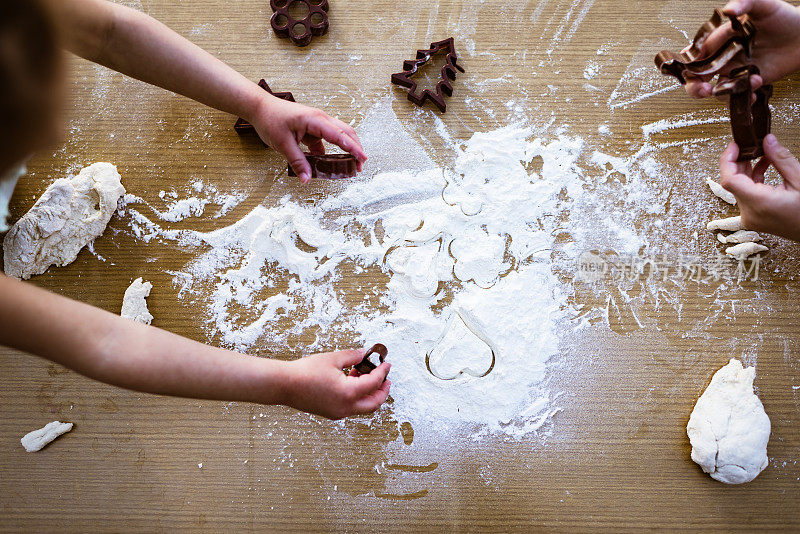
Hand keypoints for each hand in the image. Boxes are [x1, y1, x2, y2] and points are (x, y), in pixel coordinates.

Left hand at [250, 96, 366, 183]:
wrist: (259, 107)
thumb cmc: (270, 119)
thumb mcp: (282, 144)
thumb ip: (298, 162)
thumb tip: (307, 179)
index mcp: (315, 120)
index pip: (340, 135)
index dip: (353, 148)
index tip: (363, 159)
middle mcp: (320, 119)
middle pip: (346, 132)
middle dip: (356, 148)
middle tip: (360, 165)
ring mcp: (317, 123)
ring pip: (337, 136)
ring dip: (345, 149)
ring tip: (349, 165)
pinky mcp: (312, 128)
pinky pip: (325, 140)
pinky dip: (329, 151)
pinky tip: (326, 163)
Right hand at [280, 349, 390, 419]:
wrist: (284, 384)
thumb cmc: (305, 372)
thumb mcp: (333, 358)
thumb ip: (352, 356)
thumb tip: (363, 355)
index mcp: (348, 393)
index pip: (374, 384)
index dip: (382, 372)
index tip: (386, 364)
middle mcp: (345, 407)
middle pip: (373, 403)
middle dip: (382, 391)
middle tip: (386, 379)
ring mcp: (338, 412)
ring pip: (362, 406)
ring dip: (368, 392)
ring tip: (363, 374)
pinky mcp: (330, 412)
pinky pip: (350, 406)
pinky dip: (356, 396)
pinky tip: (350, 381)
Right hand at [685, 0, 799, 97]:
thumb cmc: (783, 17)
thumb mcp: (763, 6)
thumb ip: (745, 3)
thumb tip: (728, 9)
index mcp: (719, 39)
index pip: (695, 54)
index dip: (687, 64)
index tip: (690, 70)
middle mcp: (723, 57)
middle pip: (697, 77)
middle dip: (695, 87)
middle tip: (704, 90)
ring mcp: (734, 71)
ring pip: (716, 89)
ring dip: (725, 93)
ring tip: (746, 84)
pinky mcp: (748, 82)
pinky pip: (737, 95)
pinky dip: (743, 98)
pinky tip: (754, 92)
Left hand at [719, 135, 799, 240]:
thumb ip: (781, 159)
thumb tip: (767, 141)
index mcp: (760, 204)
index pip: (729, 180)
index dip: (727, 160)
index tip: (734, 146)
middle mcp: (750, 213)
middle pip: (732, 183)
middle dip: (739, 162)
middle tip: (748, 146)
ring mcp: (751, 217)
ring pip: (739, 188)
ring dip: (747, 169)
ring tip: (761, 154)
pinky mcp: (755, 218)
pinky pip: (746, 195)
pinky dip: (752, 180)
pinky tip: (763, 166)